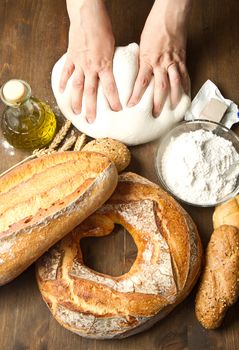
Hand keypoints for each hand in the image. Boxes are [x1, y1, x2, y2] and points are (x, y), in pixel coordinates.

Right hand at [60, 0, 121, 122]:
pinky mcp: (71, 57)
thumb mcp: (113, 46)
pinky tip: (62, 91)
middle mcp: (91, 67)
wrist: (87, 14)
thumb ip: (112, 60)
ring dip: (75, 101)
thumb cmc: (103, 27)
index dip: (114, 100)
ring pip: (76, 86)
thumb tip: (114, 69)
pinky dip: (63, 82)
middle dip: (91, 108)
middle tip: (91, 121)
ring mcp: (79, 63)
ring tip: (75, 112)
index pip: (110, 87)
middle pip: (90, 92)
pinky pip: (66, 72)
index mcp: (104, 65)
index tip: (117, 111)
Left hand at [128, 0, 190, 116]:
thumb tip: (140, 74)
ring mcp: (173, 62)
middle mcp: (161, 63)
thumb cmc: (154, 27)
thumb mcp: (142, 46)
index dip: (136, 95)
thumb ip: (143, 61)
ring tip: (172, 109)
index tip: (131, 105)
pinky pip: (185, 76)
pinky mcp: (182, 59)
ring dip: (174, 98)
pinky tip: (185, 95)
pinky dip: (186, 86)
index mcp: (148, 60)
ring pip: (175, 84)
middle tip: (155, 114)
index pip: (141, 82)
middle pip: (160, 88)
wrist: (170, 15)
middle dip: (158, 103)